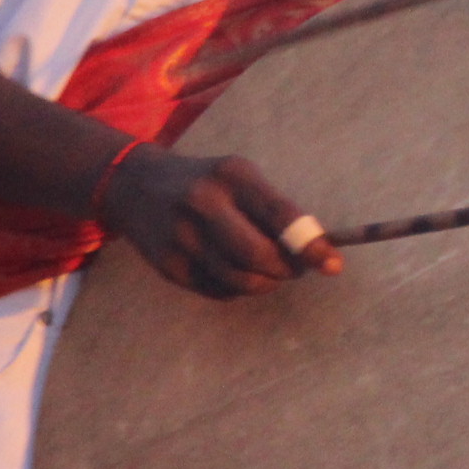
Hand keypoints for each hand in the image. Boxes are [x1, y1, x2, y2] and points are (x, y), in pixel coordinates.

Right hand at [97, 145, 340, 298]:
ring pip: (240, 281)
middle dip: (288, 270)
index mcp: (230, 176)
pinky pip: (219, 291)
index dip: (311, 245)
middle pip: (259, 256)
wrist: (134, 185)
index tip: (333, 264)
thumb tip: (319, 248)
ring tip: (272, 272)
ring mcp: (180, 237)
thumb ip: (276, 208)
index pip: (279, 215)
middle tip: (297, 269)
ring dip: (267, 284)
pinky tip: (238, 272)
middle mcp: (202, 204)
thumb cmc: (206, 182)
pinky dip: (240, 289)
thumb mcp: (239, 177)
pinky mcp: (167, 266)